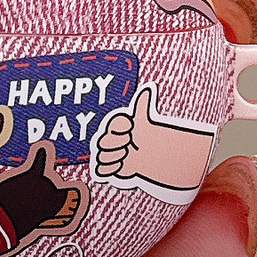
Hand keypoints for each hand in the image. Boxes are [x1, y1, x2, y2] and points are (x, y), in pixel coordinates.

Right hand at [92, 83, 214, 198]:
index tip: (131, 128)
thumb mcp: (146, 120)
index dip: (120, 127)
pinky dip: (110, 168)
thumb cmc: (150, 136)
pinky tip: (122, 165)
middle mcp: (111, 138)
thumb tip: (147, 88)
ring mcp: (110, 152)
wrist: (155, 156)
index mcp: (117, 124)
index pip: (111, 124)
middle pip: (102, 141)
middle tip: (129, 143)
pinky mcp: (110, 166)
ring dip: (114, 156)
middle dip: (116, 143)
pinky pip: (101, 168)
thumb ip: (143, 104)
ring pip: (101, 155)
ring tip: (127, 154)